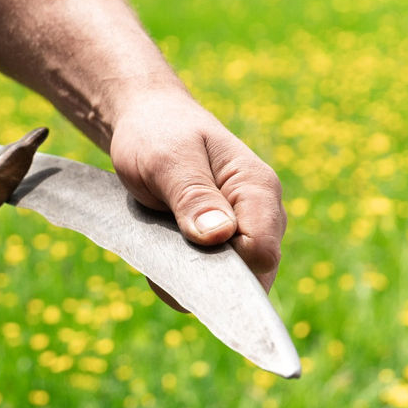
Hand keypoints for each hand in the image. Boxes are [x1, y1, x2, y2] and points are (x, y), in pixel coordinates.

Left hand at [107, 91, 285, 305]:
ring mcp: (240, 234)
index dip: (228, 270)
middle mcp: (259, 216)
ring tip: (157, 241)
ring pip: (225, 282)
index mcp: (257, 189)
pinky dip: (178, 274)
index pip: (261, 252)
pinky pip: (203, 279)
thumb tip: (219, 236)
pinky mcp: (217, 246)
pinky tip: (157, 251)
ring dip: (188, 274)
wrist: (146, 125)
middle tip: (162, 249)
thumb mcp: (167, 160)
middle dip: (207, 276)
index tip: (186, 263)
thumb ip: (193, 196)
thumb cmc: (157, 135)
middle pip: (250, 275)